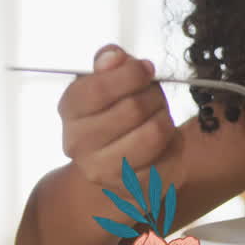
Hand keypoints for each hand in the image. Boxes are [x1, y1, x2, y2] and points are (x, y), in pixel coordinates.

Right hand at [58, 44, 184, 195]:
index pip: (97, 89)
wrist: (117, 169)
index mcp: (70, 111)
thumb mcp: (108, 83)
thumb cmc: (116, 115)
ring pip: (154, 132)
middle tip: (155, 97)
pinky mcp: (136, 188)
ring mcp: (105, 171)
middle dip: (154, 96)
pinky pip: (171, 156)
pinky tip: (163, 144)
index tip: (145, 70)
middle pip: (133, 108)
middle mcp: (79, 144)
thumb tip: (113, 56)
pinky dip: (175, 144)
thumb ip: (111, 64)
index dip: (131, 74)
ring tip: (158, 118)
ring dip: (165, 119)